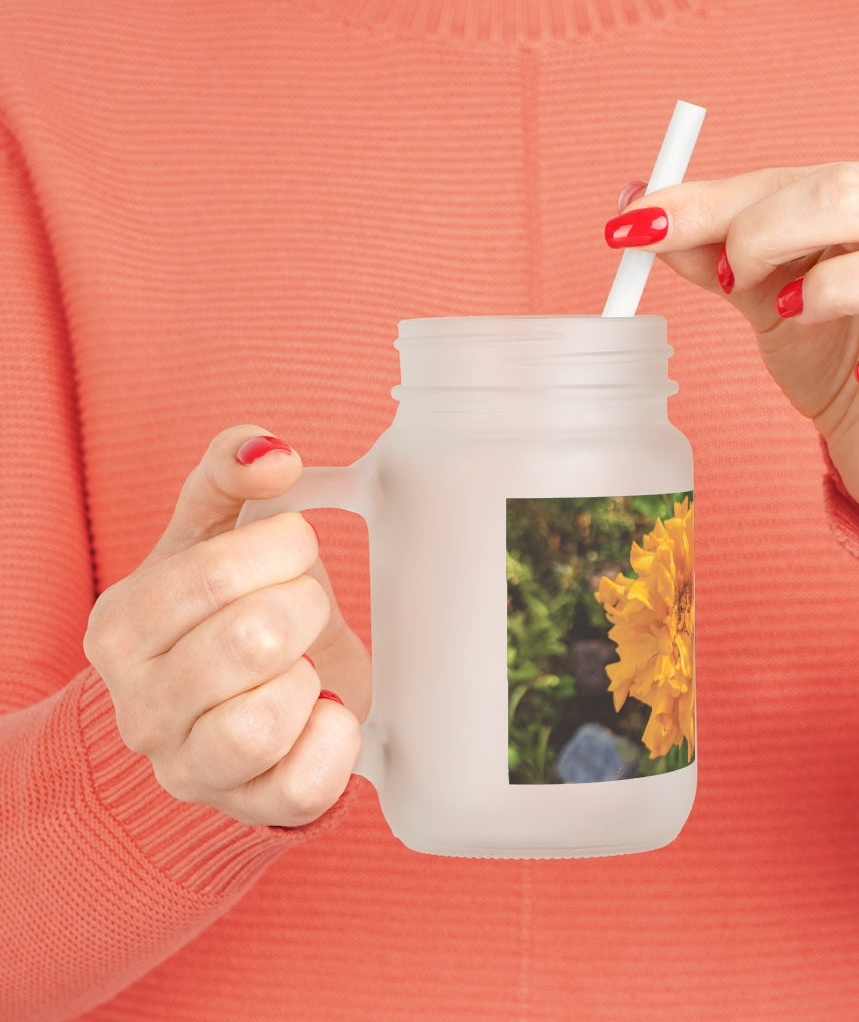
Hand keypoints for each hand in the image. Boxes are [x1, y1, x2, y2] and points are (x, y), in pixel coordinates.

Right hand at [84, 426, 369, 826]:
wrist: (231, 701)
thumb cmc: (223, 611)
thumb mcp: (213, 533)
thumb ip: (229, 474)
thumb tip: (271, 452)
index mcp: (122, 627)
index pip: (215, 574)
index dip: (282, 548)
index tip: (295, 548)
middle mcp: (140, 707)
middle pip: (251, 641)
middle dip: (304, 607)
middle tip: (304, 607)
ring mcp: (189, 768)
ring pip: (264, 722)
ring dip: (310, 677)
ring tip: (303, 664)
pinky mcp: (249, 807)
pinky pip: (304, 785)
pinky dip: (335, 737)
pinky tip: (324, 709)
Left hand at [607, 163, 858, 559]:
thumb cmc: (834, 350)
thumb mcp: (764, 293)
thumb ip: (712, 250)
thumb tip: (637, 210)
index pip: (800, 178)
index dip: (715, 203)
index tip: (639, 227)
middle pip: (856, 197)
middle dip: (765, 231)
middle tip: (727, 279)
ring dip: (830, 288)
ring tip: (786, 314)